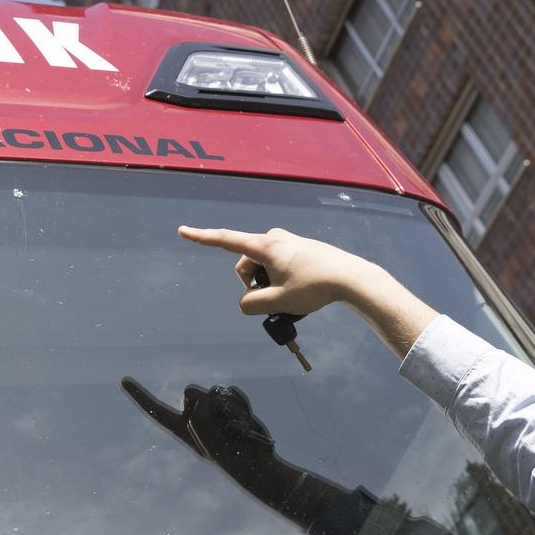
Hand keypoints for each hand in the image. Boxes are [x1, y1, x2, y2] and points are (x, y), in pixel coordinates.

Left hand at [121, 377, 277, 468]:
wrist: (255, 463)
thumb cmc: (228, 454)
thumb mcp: (206, 435)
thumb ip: (200, 411)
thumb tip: (209, 396)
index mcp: (182, 429)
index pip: (155, 410)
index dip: (139, 395)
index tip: (123, 380)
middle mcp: (195, 417)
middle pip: (191, 391)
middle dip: (205, 403)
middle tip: (219, 426)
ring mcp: (214, 411)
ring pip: (214, 390)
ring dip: (226, 406)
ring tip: (235, 426)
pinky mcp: (231, 406)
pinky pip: (231, 391)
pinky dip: (239, 403)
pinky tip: (245, 420)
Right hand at [176, 225, 439, 358]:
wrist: (351, 278)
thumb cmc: (314, 288)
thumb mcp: (278, 302)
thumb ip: (252, 304)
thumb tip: (246, 301)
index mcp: (265, 246)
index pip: (226, 240)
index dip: (202, 237)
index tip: (182, 230)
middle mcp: (275, 238)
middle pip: (246, 263)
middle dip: (252, 282)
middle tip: (274, 299)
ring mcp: (289, 242)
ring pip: (263, 266)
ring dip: (268, 283)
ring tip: (290, 297)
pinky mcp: (301, 249)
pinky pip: (279, 266)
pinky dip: (281, 280)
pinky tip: (302, 292)